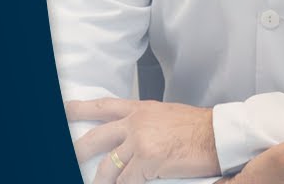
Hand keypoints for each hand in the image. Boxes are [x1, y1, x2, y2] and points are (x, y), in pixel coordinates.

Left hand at [66, 98, 218, 182]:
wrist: (219, 134)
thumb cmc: (198, 127)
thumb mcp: (165, 115)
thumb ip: (145, 122)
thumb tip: (132, 136)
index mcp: (139, 109)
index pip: (103, 106)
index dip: (80, 108)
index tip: (64, 110)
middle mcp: (135, 122)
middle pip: (96, 137)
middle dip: (79, 150)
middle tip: (68, 157)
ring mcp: (140, 140)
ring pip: (109, 165)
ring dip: (101, 180)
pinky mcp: (149, 159)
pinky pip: (128, 180)